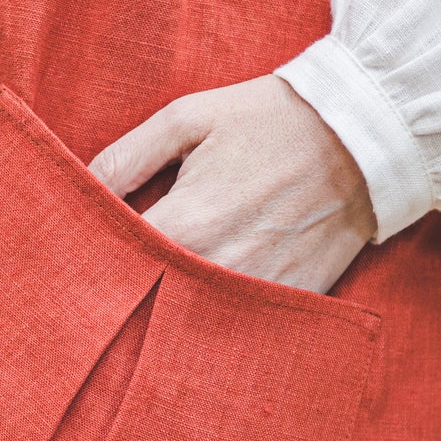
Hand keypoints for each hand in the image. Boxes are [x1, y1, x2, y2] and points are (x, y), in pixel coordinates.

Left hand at [89, 75, 374, 294]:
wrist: (364, 134)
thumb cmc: (270, 119)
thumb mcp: (188, 118)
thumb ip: (125, 157)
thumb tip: (75, 186)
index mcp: (187, 222)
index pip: (114, 264)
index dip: (91, 262)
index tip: (77, 260)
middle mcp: (220, 267)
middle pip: (149, 301)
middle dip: (127, 292)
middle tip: (105, 288)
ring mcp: (259, 290)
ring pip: (191, 319)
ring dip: (169, 309)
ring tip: (153, 298)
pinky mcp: (291, 300)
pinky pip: (241, 322)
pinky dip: (219, 316)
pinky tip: (205, 303)